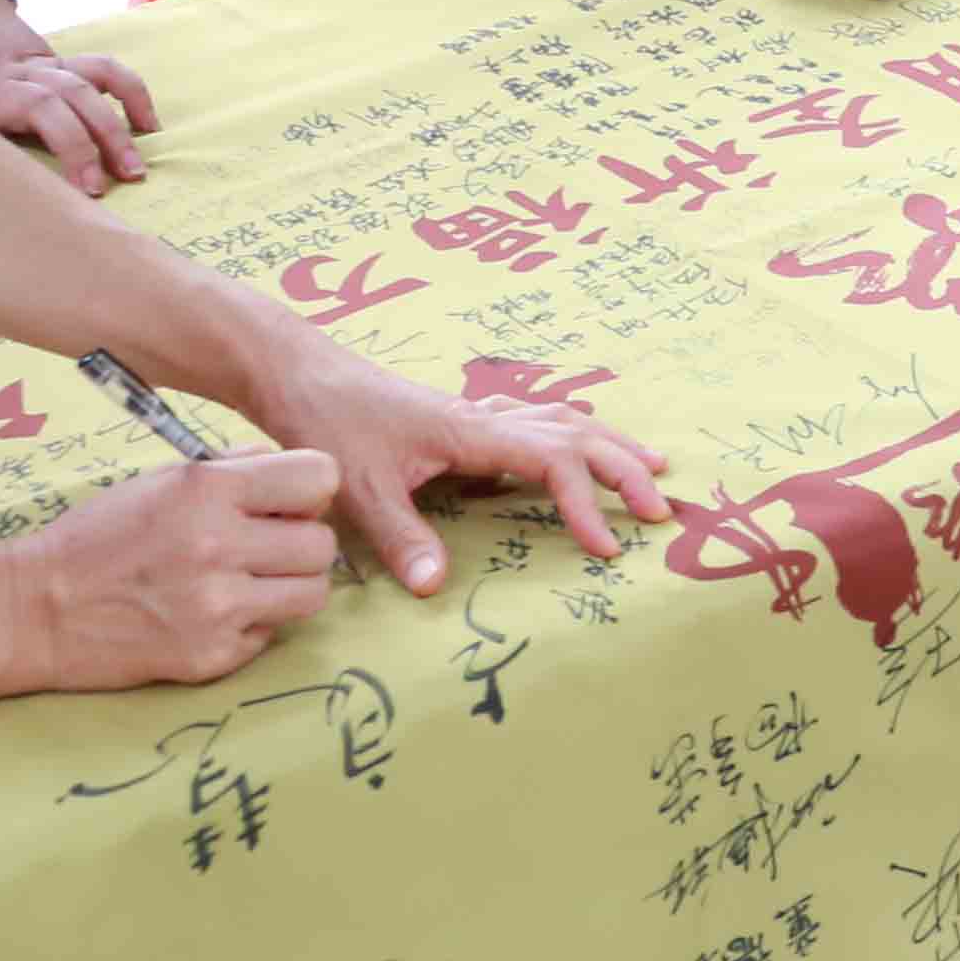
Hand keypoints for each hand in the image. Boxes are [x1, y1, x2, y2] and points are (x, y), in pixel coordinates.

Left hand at [0, 0, 158, 193]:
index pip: (25, 119)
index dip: (61, 149)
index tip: (76, 194)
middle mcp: (9, 81)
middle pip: (63, 102)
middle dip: (92, 145)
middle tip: (111, 189)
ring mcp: (36, 67)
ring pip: (86, 85)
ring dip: (115, 125)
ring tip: (135, 167)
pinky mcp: (54, 60)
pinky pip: (99, 70)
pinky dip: (128, 93)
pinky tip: (147, 123)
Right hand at [9, 449, 343, 689]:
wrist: (37, 609)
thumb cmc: (101, 535)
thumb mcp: (164, 479)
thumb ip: (234, 469)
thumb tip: (296, 474)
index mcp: (208, 491)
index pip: (320, 477)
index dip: (310, 490)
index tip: (289, 502)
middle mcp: (218, 547)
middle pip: (322, 544)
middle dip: (302, 542)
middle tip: (269, 547)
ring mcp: (216, 609)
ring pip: (312, 594)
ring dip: (290, 587)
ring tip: (252, 581)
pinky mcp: (210, 658)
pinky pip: (270, 636)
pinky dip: (253, 626)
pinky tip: (214, 615)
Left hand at [233, 342, 675, 585]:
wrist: (299, 373)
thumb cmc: (328, 423)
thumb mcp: (357, 489)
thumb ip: (402, 537)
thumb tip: (439, 588)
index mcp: (471, 431)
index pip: (552, 462)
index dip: (586, 504)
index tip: (605, 548)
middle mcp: (485, 416)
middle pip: (576, 433)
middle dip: (623, 471)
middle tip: (660, 511)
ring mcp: (475, 413)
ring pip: (562, 420)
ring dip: (608, 444)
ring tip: (649, 466)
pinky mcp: (461, 419)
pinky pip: (537, 420)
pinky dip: (572, 433)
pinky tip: (576, 446)